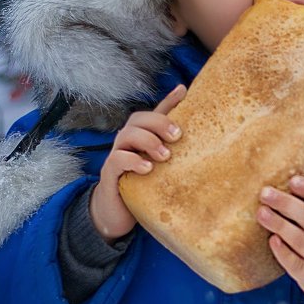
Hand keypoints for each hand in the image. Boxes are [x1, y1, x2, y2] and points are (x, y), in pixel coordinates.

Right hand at [89, 85, 186, 242]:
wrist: (117, 212)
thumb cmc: (141, 183)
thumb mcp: (160, 164)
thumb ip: (172, 146)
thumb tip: (193, 131)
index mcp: (141, 136)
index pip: (153, 114)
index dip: (168, 101)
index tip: (184, 91)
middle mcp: (128, 141)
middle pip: (138, 119)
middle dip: (159, 123)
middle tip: (177, 136)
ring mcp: (117, 155)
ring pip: (127, 135)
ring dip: (148, 141)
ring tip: (165, 156)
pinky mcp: (110, 173)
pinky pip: (117, 159)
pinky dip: (133, 161)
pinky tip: (147, 168)